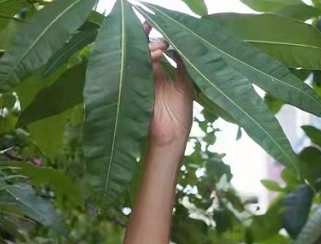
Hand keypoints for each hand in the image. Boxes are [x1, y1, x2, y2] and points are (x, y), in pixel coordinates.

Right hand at [146, 24, 193, 148]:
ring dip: (150, 46)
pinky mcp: (134, 84)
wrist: (171, 136)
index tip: (167, 31)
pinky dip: (145, 55)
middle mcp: (148, 74)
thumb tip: (184, 43)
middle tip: (164, 39)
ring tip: (162, 46)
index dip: (160, 39)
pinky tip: (156, 53)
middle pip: (144, 48)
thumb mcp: (186, 85)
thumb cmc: (180, 115)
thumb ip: (184, 64)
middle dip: (152, 38)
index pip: (156, 50)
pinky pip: (135, 64)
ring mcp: (140, 79)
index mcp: (161, 74)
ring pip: (138, 54)